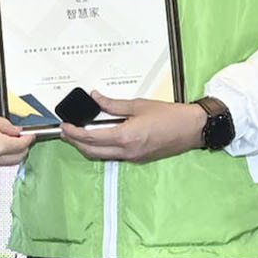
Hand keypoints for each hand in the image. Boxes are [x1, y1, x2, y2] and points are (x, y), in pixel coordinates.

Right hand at [0, 109, 32, 168]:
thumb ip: (7, 126)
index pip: (21, 146)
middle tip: (23, 137)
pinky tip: (0, 145)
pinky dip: (2, 155)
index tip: (30, 134)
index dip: (28, 139)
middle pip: (18, 158)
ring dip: (13, 153)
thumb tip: (16, 131)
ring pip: (8, 162)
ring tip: (11, 140)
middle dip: (23, 148)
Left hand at [70, 99, 220, 162]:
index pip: (91, 138)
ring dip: (88, 146)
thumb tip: (96, 98)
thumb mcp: (139, 105)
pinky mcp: (138, 158)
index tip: (65, 126)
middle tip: (67, 132)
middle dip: (76, 142)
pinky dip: (103, 148)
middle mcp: (127, 151)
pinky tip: (101, 137)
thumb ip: (114, 104)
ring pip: (102, 155)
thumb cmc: (171, 116)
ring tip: (80, 134)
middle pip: (92, 151)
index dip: (74, 133)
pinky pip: (114, 155)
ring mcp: (133, 157)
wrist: (192, 128)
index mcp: (126, 136)